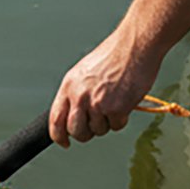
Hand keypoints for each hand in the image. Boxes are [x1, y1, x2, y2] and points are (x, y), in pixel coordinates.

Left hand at [48, 33, 156, 147]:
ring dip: (106, 123)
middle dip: (85, 133)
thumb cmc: (112, 56)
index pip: (55, 120)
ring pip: (98, 131)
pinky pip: (116, 126)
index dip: (58, 136)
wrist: (134, 46)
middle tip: (95, 124)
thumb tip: (72, 115)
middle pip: (76, 131)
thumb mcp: (83, 72)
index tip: (64, 142)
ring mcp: (98, 104)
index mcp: (69, 86)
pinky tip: (124, 101)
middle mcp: (80, 96)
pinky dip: (121, 119)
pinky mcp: (116, 108)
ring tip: (114, 102)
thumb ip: (75, 93)